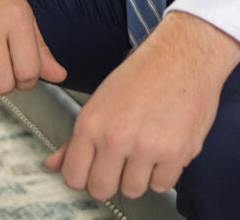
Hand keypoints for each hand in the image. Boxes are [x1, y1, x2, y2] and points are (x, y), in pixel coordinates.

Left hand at [44, 11, 239, 200]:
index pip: (73, 177)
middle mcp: (115, 136)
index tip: (96, 166)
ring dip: (141, 174)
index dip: (85, 175)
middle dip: (112, 177)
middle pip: (101, 189)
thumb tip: (53, 164)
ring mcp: (146, 146)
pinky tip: (167, 142)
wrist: (186, 50)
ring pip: (133, 190)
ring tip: (149, 144)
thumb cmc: (146, 69)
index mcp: (92, 122)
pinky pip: (162, 184)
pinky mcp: (176, 152)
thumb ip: (78, 137)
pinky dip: (165, 170)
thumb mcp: (104, 97)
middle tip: (125, 156)